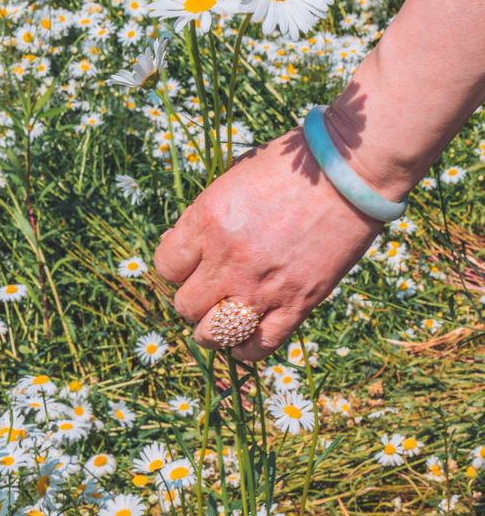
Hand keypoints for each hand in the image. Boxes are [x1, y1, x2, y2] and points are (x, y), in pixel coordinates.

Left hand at [154, 127, 383, 361]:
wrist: (350, 172)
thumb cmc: (290, 167)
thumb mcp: (232, 180)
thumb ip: (202, 216)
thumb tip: (175, 244)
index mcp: (208, 221)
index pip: (165, 266)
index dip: (176, 267)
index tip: (191, 263)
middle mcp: (228, 258)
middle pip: (185, 305)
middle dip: (193, 299)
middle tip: (210, 288)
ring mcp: (261, 286)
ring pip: (213, 335)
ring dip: (212, 330)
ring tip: (222, 318)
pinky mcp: (297, 304)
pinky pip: (258, 347)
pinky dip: (246, 348)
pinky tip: (246, 335)